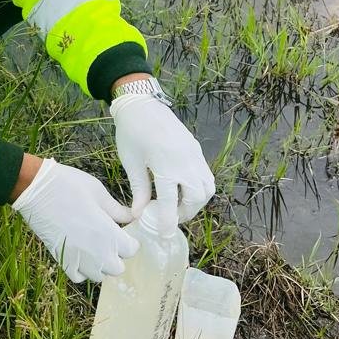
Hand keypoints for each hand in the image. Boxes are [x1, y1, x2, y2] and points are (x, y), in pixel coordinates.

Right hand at [12, 157, 137, 282]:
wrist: (36, 189)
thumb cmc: (68, 185)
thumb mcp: (98, 192)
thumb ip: (116, 209)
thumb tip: (131, 217)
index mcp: (107, 232)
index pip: (131, 250)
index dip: (130, 241)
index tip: (126, 233)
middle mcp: (95, 251)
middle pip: (117, 268)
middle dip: (118, 255)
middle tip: (111, 240)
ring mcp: (77, 258)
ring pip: (99, 275)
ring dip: (101, 264)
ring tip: (96, 247)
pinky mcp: (61, 259)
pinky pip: (78, 277)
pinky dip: (83, 271)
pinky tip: (81, 255)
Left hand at [111, 95, 214, 224]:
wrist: (142, 104)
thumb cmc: (131, 132)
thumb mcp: (131, 162)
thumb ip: (139, 189)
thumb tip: (138, 215)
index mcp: (166, 165)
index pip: (170, 202)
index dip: (168, 222)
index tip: (165, 234)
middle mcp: (186, 161)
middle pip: (196, 197)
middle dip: (186, 213)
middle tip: (170, 218)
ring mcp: (194, 154)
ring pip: (207, 187)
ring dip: (196, 201)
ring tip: (178, 206)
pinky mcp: (197, 149)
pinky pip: (206, 175)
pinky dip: (199, 187)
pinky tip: (183, 189)